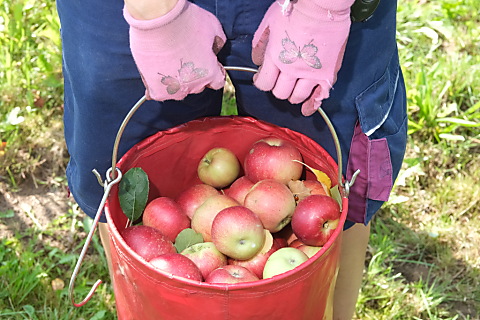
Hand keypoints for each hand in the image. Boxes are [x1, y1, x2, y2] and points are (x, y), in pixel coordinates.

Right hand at [124, 0, 225, 100]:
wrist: (156, 18)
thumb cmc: (185, 20)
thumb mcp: (212, 27)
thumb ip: (218, 42)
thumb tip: (215, 49)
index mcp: (210, 73)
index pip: (217, 82)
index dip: (212, 70)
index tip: (205, 61)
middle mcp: (194, 86)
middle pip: (197, 86)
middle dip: (194, 74)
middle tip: (184, 56)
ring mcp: (174, 90)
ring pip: (178, 90)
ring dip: (176, 80)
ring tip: (167, 61)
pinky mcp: (156, 90)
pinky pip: (158, 93)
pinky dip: (157, 86)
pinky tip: (155, 74)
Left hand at [252, 0, 353, 115]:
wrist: (322, 5)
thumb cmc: (295, 9)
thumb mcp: (269, 23)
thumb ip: (259, 44)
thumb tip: (256, 61)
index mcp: (275, 58)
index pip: (264, 84)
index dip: (261, 82)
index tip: (262, 78)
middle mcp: (291, 70)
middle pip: (280, 93)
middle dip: (277, 88)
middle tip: (280, 81)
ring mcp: (310, 74)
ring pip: (297, 97)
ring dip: (293, 95)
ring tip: (294, 88)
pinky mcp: (327, 74)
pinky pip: (319, 97)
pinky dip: (312, 104)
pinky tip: (307, 108)